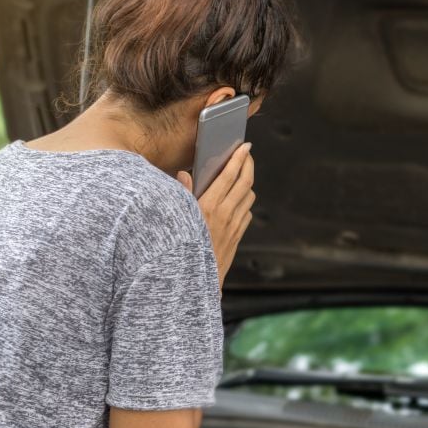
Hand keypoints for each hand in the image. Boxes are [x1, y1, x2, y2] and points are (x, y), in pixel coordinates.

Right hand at [177, 142, 254, 289]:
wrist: (196, 281)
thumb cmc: (181, 247)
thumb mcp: (178, 218)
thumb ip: (183, 193)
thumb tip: (184, 174)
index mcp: (210, 206)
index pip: (230, 175)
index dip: (240, 158)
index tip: (245, 146)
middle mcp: (226, 214)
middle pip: (246, 182)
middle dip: (248, 165)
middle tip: (247, 154)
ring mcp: (235, 226)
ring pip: (249, 196)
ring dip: (247, 182)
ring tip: (241, 173)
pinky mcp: (238, 236)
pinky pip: (247, 212)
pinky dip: (245, 201)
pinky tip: (237, 198)